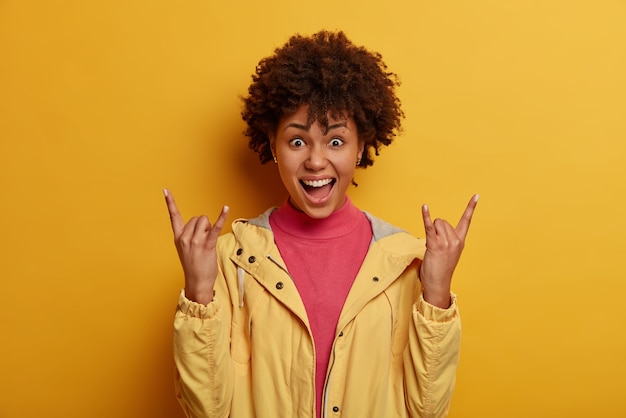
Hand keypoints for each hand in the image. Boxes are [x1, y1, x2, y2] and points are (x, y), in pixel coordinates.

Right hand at [164, 189, 228, 303]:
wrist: (197, 282)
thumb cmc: (194, 266)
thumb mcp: (185, 249)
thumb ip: (189, 235)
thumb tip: (202, 224)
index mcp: (178, 237)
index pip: (173, 216)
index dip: (170, 203)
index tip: (165, 190)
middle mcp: (184, 237)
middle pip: (197, 218)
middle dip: (203, 226)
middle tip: (203, 242)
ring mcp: (195, 241)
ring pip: (205, 221)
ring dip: (210, 229)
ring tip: (208, 243)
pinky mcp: (207, 244)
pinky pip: (215, 227)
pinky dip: (222, 216)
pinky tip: (226, 208)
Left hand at [420, 194, 478, 307]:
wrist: (438, 283)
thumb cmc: (441, 269)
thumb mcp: (449, 252)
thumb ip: (447, 239)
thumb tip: (436, 226)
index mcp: (460, 241)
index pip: (467, 221)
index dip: (471, 207)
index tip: (477, 195)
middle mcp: (455, 240)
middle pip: (442, 221)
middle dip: (435, 229)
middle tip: (435, 245)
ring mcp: (446, 242)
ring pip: (436, 223)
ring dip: (430, 231)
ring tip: (431, 246)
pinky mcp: (435, 244)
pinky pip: (429, 226)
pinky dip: (426, 216)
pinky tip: (425, 206)